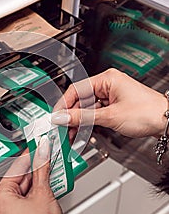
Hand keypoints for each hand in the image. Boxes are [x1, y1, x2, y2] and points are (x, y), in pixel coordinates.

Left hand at [0, 137, 63, 213]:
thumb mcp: (43, 193)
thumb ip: (42, 170)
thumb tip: (42, 154)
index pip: (15, 168)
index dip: (29, 155)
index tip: (38, 145)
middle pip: (19, 179)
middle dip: (35, 168)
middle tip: (47, 156)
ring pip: (23, 190)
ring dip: (38, 180)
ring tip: (51, 170)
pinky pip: (25, 201)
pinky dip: (36, 193)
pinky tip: (48, 186)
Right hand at [52, 68, 167, 137]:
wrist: (167, 121)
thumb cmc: (147, 113)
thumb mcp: (109, 117)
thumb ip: (82, 117)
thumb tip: (63, 117)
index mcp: (106, 79)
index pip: (76, 89)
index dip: (63, 104)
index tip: (56, 117)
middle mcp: (108, 85)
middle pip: (80, 99)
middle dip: (71, 115)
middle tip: (62, 128)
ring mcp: (111, 95)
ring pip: (87, 108)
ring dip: (79, 121)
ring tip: (71, 134)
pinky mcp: (115, 106)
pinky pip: (96, 113)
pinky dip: (89, 123)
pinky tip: (82, 131)